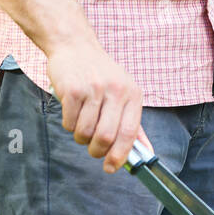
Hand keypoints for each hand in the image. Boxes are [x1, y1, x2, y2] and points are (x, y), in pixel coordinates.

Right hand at [46, 39, 152, 172]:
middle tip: (93, 149)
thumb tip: (145, 153)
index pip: (130, 133)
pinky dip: (68, 125)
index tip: (111, 168)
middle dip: (97, 151)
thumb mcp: (124, 93)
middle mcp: (116, 90)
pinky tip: (72, 112)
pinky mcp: (72, 90)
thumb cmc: (101, 74)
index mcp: (133, 94)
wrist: (75, 46)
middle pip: (105, 137)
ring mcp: (93, 89)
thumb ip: (133, 123)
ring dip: (80, 137)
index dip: (120, 155)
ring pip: (85, 132)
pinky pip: (69, 123)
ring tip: (81, 125)